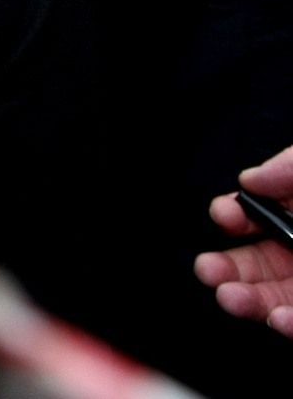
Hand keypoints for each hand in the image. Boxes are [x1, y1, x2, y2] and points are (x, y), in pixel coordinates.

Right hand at [193, 144, 292, 338]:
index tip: (224, 214)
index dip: (232, 217)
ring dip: (246, 300)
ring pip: (271, 299)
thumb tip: (248, 180)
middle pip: (254, 265)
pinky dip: (288, 325)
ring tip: (231, 297)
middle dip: (225, 268)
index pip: (253, 220)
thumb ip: (287, 166)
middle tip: (206, 269)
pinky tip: (278, 319)